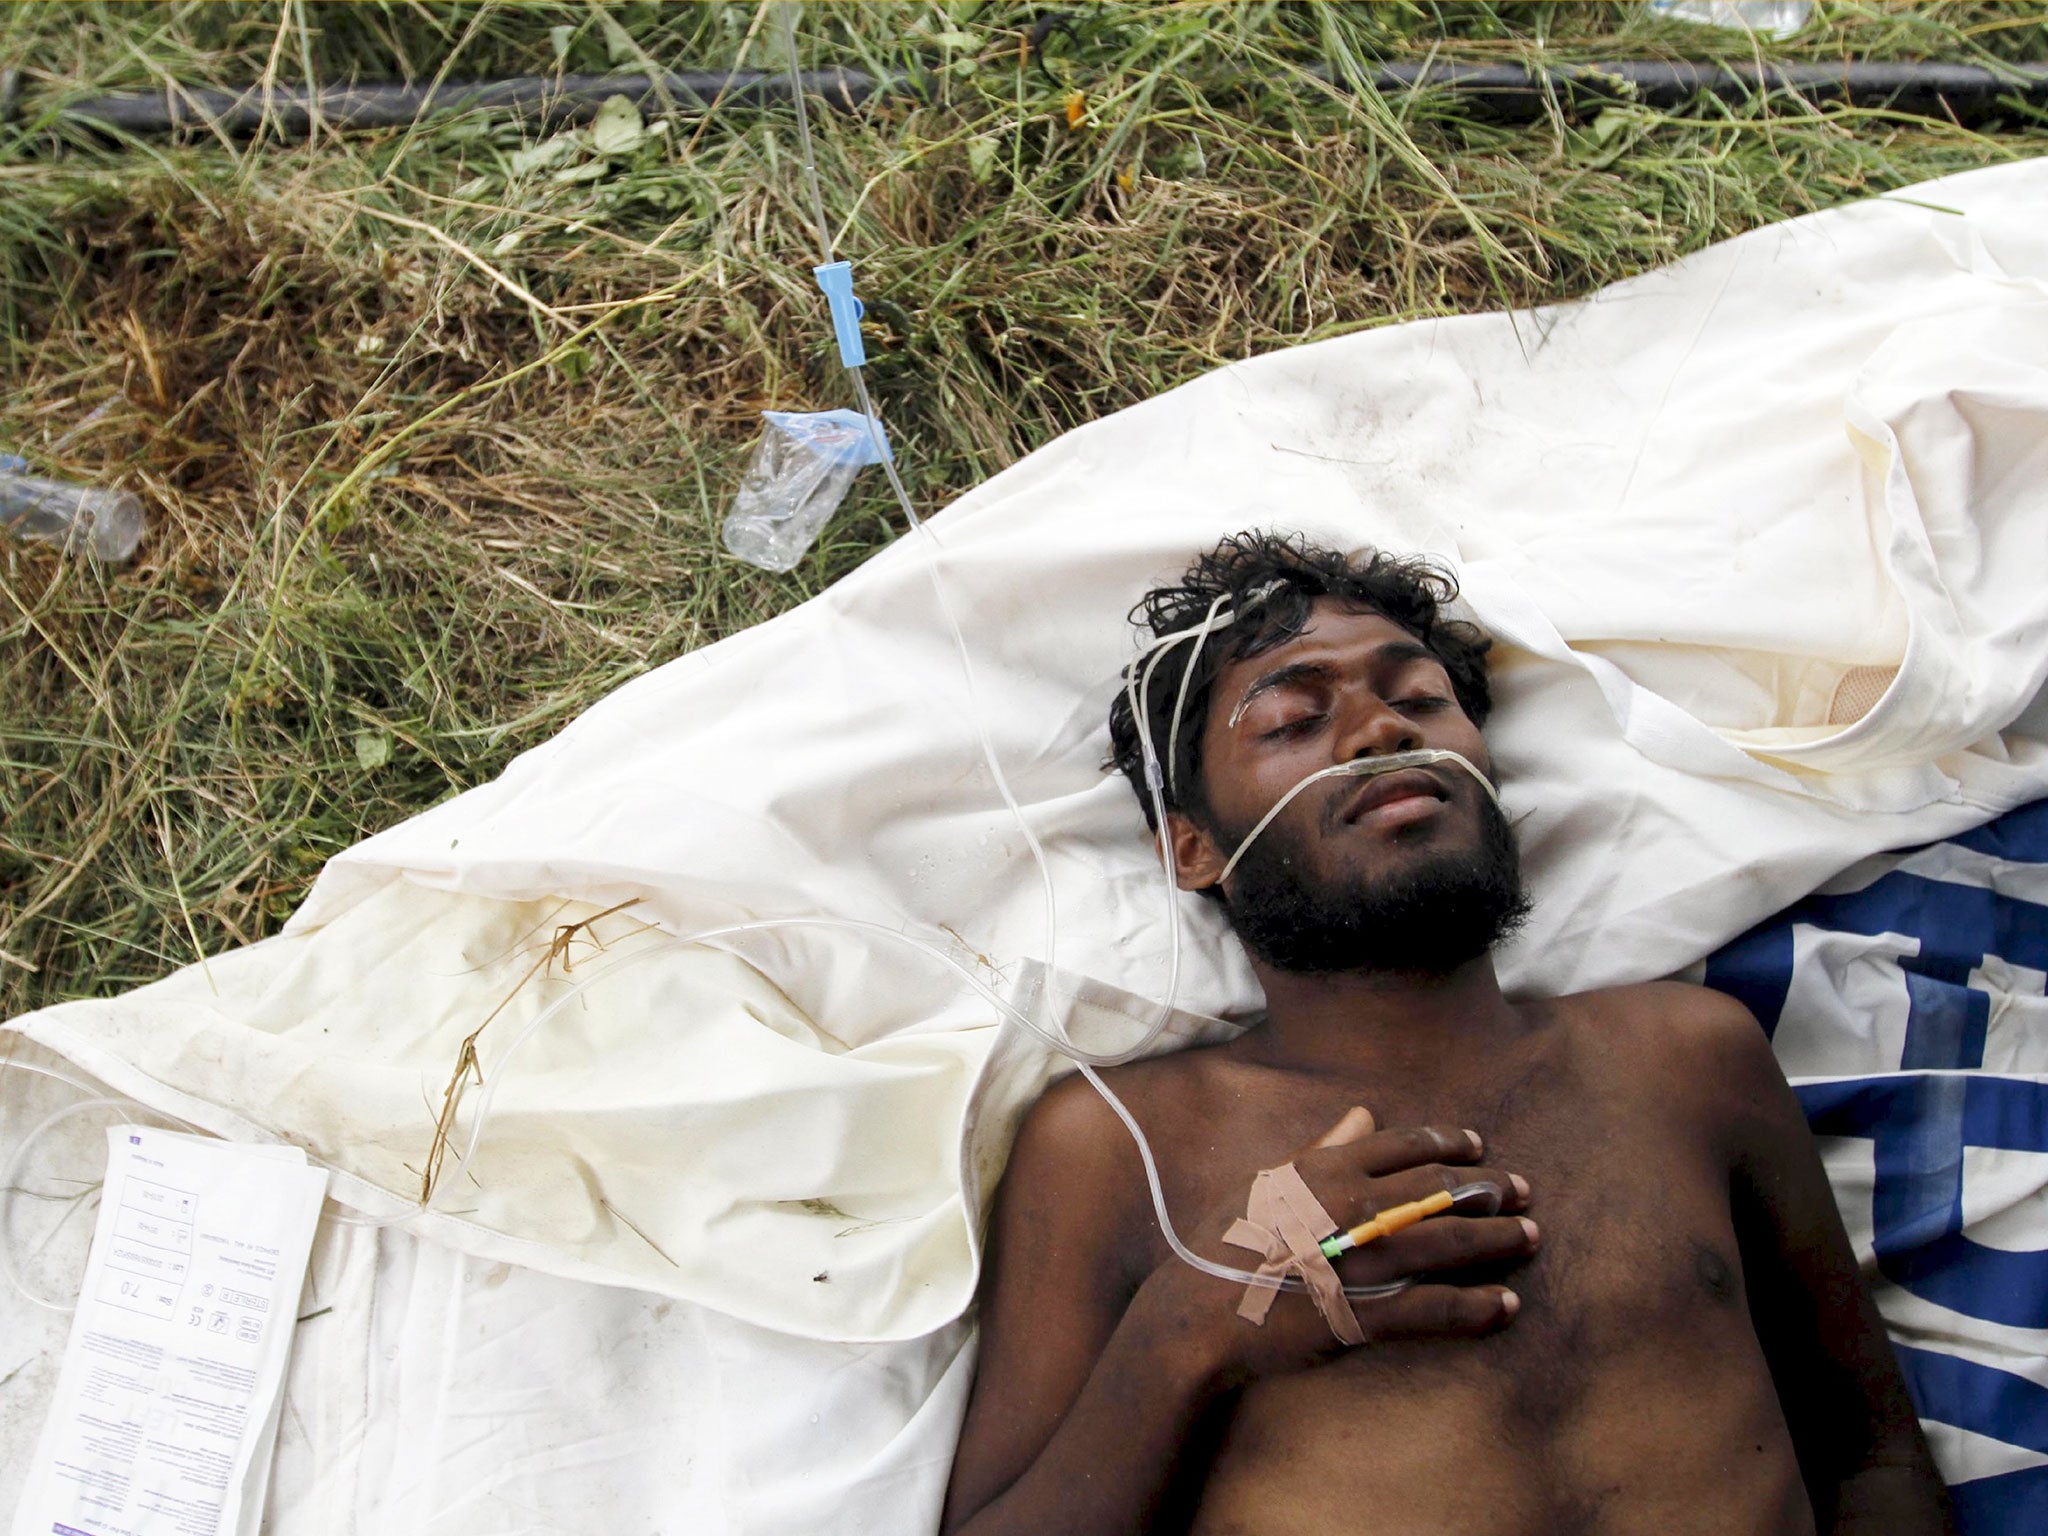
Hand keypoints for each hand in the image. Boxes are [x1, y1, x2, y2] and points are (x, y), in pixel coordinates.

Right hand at [1130, 1107, 1534, 1388]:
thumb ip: (1323, 1149)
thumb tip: (1364, 1115)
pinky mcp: (1363, 1312)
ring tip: (1531, 1237)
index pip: (1403, 1145)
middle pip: (1439, 1189)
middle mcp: (1350, 1206)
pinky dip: (1476, 1307)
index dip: (1449, 1143)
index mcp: (1325, 1170)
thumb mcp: (1269, 1182)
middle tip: (1524, 1191)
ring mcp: (1359, 1259)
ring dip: (1497, 1239)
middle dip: (1489, 1189)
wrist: (1196, 1312)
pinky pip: (1434, 1308)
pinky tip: (1507, 1305)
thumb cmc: (1226, 1243)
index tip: (1480, 1147)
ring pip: (1448, 1241)